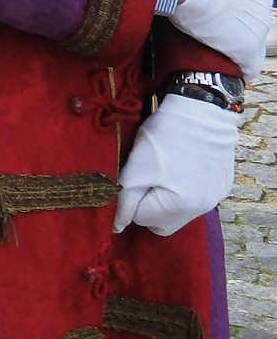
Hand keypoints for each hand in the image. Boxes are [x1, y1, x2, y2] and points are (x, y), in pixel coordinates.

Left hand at [115, 93, 239, 234]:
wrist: (203, 111)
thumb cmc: (165, 136)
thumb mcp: (137, 167)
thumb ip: (125, 198)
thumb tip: (116, 227)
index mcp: (180, 207)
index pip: (140, 219)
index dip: (128, 200)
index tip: (129, 178)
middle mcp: (201, 210)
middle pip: (161, 223)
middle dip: (146, 207)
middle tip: (141, 179)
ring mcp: (214, 199)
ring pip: (178, 214)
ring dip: (164, 201)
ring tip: (160, 174)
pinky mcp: (221, 187)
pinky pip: (194, 201)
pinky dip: (182, 193)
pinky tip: (179, 171)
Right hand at [172, 0, 271, 79]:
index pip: (246, 0)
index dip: (229, 8)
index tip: (214, 12)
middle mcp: (261, 0)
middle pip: (251, 20)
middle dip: (236, 27)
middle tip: (213, 31)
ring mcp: (257, 24)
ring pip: (252, 41)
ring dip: (237, 47)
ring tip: (220, 52)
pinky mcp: (247, 45)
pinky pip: (250, 64)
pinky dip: (241, 68)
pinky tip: (232, 70)